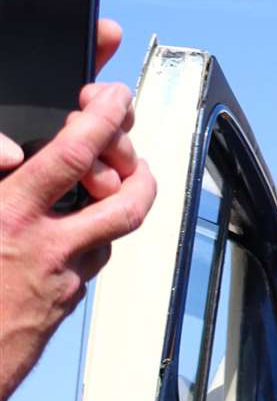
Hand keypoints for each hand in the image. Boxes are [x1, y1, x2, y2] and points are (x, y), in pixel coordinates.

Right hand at [0, 19, 155, 400]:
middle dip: (140, 167)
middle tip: (134, 146)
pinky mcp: (63, 304)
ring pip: (113, 231)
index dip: (102, 119)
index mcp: (9, 216)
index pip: (72, 155)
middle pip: (123, 199)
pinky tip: (78, 227)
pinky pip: (92, 261)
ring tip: (116, 178)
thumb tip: (10, 159)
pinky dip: (93, 236)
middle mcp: (46, 247)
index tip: (115, 96)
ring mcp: (61, 279)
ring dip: (121, 201)